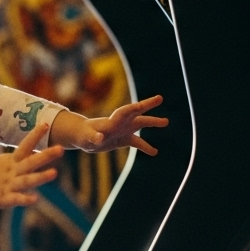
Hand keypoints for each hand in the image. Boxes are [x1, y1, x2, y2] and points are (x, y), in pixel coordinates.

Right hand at [0, 123, 62, 208]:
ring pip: (27, 180)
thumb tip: (36, 148)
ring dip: (41, 176)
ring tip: (55, 173)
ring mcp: (8, 185)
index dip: (35, 135)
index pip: (25, 145)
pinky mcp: (4, 199)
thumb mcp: (6, 163)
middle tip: (61, 148)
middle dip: (46, 155)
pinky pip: (17, 199)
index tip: (46, 124)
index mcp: (12, 161)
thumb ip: (22, 157)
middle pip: (31, 162)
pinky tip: (36, 199)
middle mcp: (12, 171)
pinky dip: (26, 199)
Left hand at [53, 95, 168, 154]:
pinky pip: (137, 142)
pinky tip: (155, 152)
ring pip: (141, 124)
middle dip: (147, 105)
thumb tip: (99, 138)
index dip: (135, 107)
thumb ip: (95, 137)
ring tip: (166, 122)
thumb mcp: (88, 138)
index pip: (126, 111)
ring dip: (153, 123)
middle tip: (159, 98)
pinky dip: (146, 147)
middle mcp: (121, 123)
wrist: (83, 137)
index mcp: (113, 120)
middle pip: (137, 112)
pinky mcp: (124, 139)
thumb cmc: (84, 135)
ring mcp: (124, 130)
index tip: (142, 105)